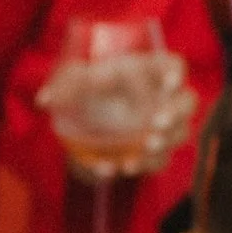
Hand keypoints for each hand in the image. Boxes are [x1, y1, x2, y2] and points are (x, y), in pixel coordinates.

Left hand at [35, 51, 196, 177]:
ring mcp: (162, 126)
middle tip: (157, 123)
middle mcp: (162, 98)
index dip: (175, 72)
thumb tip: (45, 100)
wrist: (81, 120)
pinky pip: (158, 160)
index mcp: (146, 71)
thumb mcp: (69, 83)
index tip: (169, 82)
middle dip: (175, 112)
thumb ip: (61, 87)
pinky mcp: (153, 150)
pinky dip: (144, 164)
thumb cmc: (82, 88)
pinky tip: (123, 167)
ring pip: (179, 132)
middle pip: (186, 101)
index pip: (172, 65)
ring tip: (147, 146)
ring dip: (166, 141)